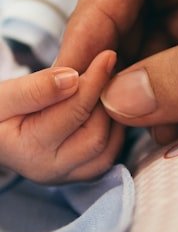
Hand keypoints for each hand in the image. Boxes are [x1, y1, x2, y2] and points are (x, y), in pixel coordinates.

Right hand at [0, 51, 123, 183]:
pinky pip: (108, 155)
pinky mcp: (77, 174)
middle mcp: (48, 169)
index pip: (74, 112)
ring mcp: (65, 175)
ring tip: (104, 89)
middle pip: (96, 135)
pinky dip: (113, 131)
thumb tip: (73, 79)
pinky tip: (104, 108)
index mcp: (28, 149)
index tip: (107, 57)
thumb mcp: (4, 95)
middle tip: (106, 73)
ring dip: (113, 116)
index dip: (95, 81)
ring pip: (107, 148)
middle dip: (105, 101)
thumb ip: (35, 88)